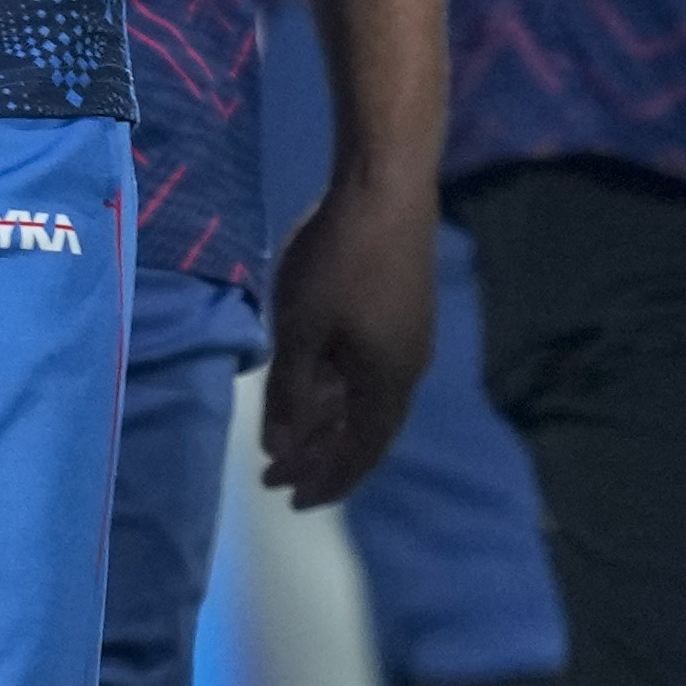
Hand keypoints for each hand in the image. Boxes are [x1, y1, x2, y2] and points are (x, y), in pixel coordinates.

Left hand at [258, 177, 436, 508]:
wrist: (387, 185)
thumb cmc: (339, 260)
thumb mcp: (301, 332)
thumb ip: (288, 395)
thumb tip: (281, 449)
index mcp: (387, 385)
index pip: (357, 455)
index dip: (325, 482)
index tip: (288, 499)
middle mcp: (408, 371)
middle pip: (364, 432)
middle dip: (320, 456)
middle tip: (276, 474)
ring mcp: (410, 338)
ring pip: (366, 399)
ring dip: (329, 421)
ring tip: (290, 434)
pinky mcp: (403, 309)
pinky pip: (370, 370)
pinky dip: (339, 388)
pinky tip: (314, 380)